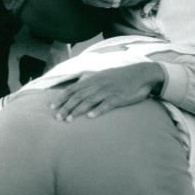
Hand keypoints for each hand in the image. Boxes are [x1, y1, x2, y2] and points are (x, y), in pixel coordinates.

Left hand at [50, 62, 164, 120]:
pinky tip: (90, 117)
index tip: (52, 107)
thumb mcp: (105, 75)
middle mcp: (98, 84)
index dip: (62, 97)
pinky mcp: (118, 97)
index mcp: (94, 79)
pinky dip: (98, 110)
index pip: (74, 88)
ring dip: (77, 111)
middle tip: (57, 117)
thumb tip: (80, 85)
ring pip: (89, 101)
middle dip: (66, 107)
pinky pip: (106, 105)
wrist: (142, 74)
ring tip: (68, 120)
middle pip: (78, 96)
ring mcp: (108, 91)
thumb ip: (92, 80)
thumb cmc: (123, 76)